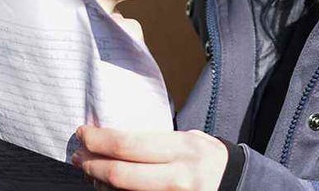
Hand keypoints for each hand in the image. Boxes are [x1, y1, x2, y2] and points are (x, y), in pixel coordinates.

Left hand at [72, 126, 227, 190]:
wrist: (241, 187)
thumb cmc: (213, 161)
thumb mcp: (194, 141)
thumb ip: (163, 141)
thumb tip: (121, 140)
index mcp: (184, 149)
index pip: (129, 145)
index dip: (99, 140)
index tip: (83, 133)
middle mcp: (179, 176)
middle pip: (121, 173)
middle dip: (92, 164)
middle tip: (78, 156)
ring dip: (100, 183)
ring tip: (90, 171)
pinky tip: (109, 187)